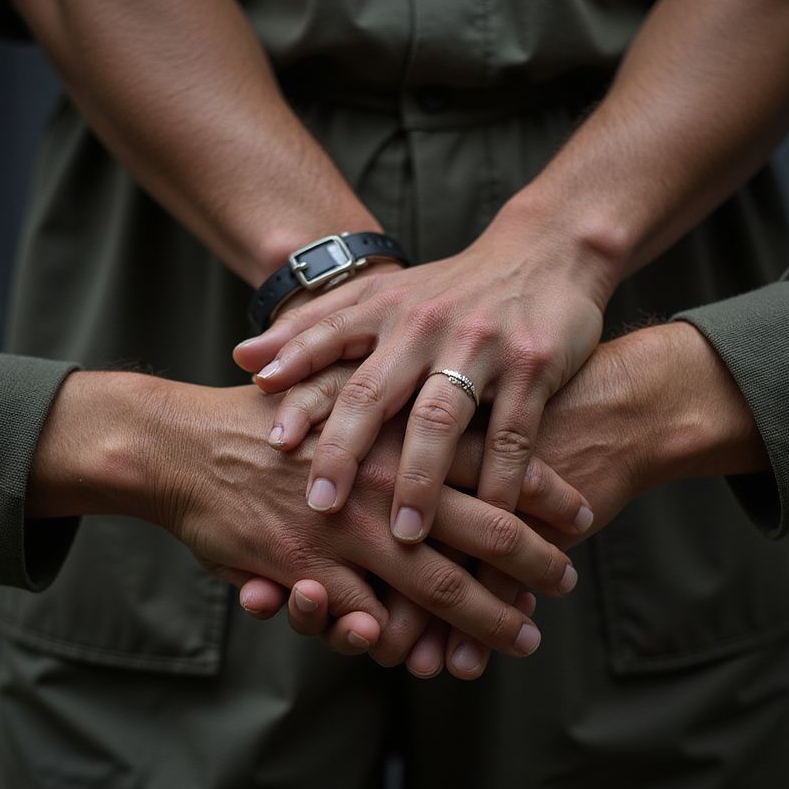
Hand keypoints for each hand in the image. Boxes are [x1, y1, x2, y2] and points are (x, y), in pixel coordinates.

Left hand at [287, 321, 767, 672]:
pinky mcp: (532, 365)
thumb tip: (242, 357)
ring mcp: (479, 345)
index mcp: (382, 310)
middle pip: (373, 392)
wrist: (546, 253)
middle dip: (344, 450)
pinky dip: (500, 482)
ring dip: (420, 479)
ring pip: (440, 419)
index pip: (326, 349)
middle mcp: (422, 324)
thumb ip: (315, 327)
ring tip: (405, 535)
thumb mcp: (382, 296)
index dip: (298, 394)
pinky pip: (512, 434)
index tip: (273, 443)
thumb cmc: (452, 292)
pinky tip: (490, 522)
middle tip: (319, 506)